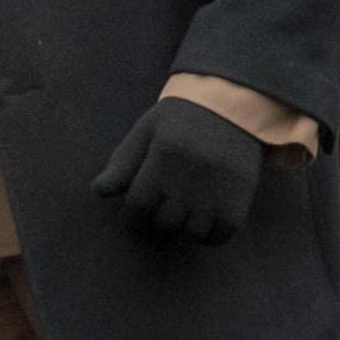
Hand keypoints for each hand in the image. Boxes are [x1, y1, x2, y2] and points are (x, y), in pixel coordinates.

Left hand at [92, 96, 267, 244]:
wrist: (232, 104)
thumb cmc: (182, 118)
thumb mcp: (147, 131)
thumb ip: (123, 162)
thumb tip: (99, 191)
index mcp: (163, 156)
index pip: (138, 206)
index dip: (132, 219)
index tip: (136, 218)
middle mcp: (190, 175)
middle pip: (165, 222)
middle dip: (159, 221)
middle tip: (163, 211)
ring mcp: (218, 189)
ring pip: (192, 232)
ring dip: (185, 228)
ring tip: (185, 214)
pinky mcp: (240, 198)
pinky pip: (221, 234)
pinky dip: (211, 235)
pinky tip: (206, 221)